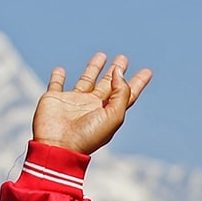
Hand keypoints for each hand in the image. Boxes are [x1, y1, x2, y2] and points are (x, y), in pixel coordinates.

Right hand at [32, 53, 152, 154]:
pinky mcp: (55, 99)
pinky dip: (57, 77)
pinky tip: (61, 69)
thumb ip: (120, 93)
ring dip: (94, 68)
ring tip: (102, 55)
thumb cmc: (88, 135)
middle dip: (116, 72)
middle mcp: (93, 106)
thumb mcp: (113, 116)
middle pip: (108, 85)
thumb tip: (119, 72)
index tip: (147, 72)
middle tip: (123, 58)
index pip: (126, 95)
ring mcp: (74, 102)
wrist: (59, 145)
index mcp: (108, 113)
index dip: (137, 83)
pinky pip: (56, 84)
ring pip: (86, 81)